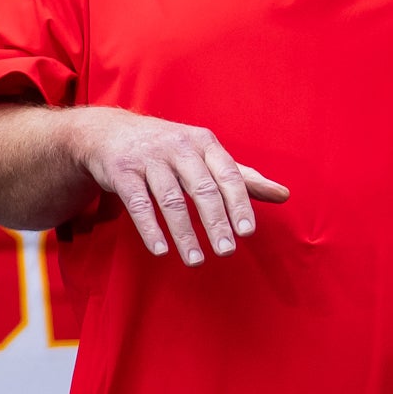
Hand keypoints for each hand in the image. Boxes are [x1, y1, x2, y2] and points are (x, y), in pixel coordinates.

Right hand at [65, 108, 288, 265]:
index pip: (227, 174)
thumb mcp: (205, 155)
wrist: (108, 132)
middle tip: (226, 251)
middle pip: (201, 188)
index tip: (246, 232)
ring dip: (184, 233)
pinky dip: (150, 228)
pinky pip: (138, 204)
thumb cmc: (167, 149)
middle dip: (215, 222)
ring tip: (196, 260)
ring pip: (170, 200)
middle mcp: (177, 146)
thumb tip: (284, 195)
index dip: (238, 204)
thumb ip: (242, 177)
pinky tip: (160, 250)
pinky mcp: (121, 171)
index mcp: (203, 142)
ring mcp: (147, 158)